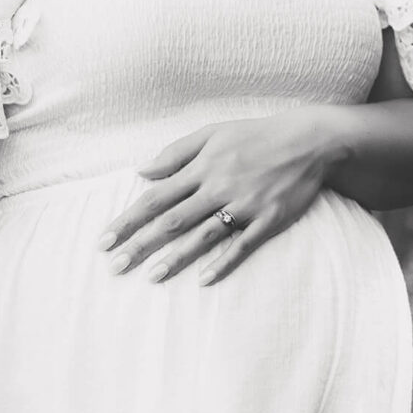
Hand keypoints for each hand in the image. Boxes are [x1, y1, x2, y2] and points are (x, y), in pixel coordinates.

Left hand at [96, 108, 346, 285]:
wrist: (308, 141)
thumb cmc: (257, 135)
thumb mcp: (213, 133)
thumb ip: (175, 152)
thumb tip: (141, 171)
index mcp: (202, 167)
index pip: (155, 197)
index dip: (128, 220)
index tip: (104, 240)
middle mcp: (218, 187)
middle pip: (171, 220)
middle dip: (140, 244)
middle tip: (115, 267)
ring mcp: (244, 205)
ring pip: (202, 236)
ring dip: (175, 258)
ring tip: (151, 276)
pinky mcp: (268, 220)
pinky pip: (242, 245)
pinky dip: (223, 262)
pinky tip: (203, 280)